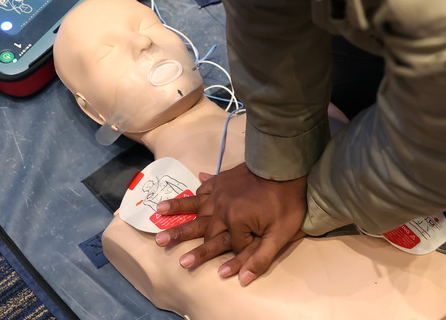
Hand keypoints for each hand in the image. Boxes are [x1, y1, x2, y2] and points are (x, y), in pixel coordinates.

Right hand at [154, 163, 306, 285]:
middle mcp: (221, 206)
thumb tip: (241, 279)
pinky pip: (203, 188)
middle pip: (201, 227)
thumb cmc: (287, 202)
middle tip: (160, 242)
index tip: (246, 252)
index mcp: (234, 220)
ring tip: (158, 212)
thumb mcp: (280, 235)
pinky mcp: (222, 180)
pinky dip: (194, 193)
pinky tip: (189, 189)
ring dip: (176, 209)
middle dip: (180, 236)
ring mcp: (219, 191)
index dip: (239, 252)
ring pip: (194, 204)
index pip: (230, 245)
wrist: (286, 166)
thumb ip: (259, 259)